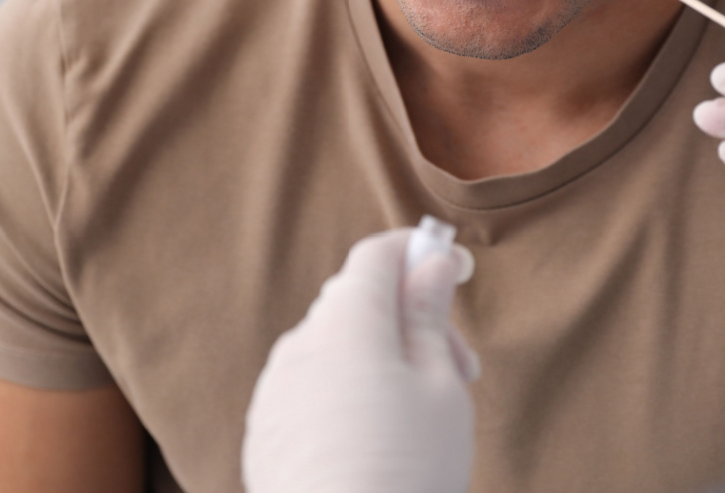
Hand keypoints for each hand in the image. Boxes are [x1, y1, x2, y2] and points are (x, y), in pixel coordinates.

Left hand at [243, 227, 479, 492]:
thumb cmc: (407, 470)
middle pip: (355, 301)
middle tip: (459, 370)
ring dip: (376, 359)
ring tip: (418, 417)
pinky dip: (342, 395)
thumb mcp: (441, 387)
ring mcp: (275, 390)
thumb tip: (431, 260)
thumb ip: (430, 314)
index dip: (419, 254)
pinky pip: (308, 389)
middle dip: (407, 318)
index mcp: (347, 322)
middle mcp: (300, 345)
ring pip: (332, 347)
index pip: (376, 256)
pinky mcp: (265, 432)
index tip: (456, 271)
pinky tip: (375, 443)